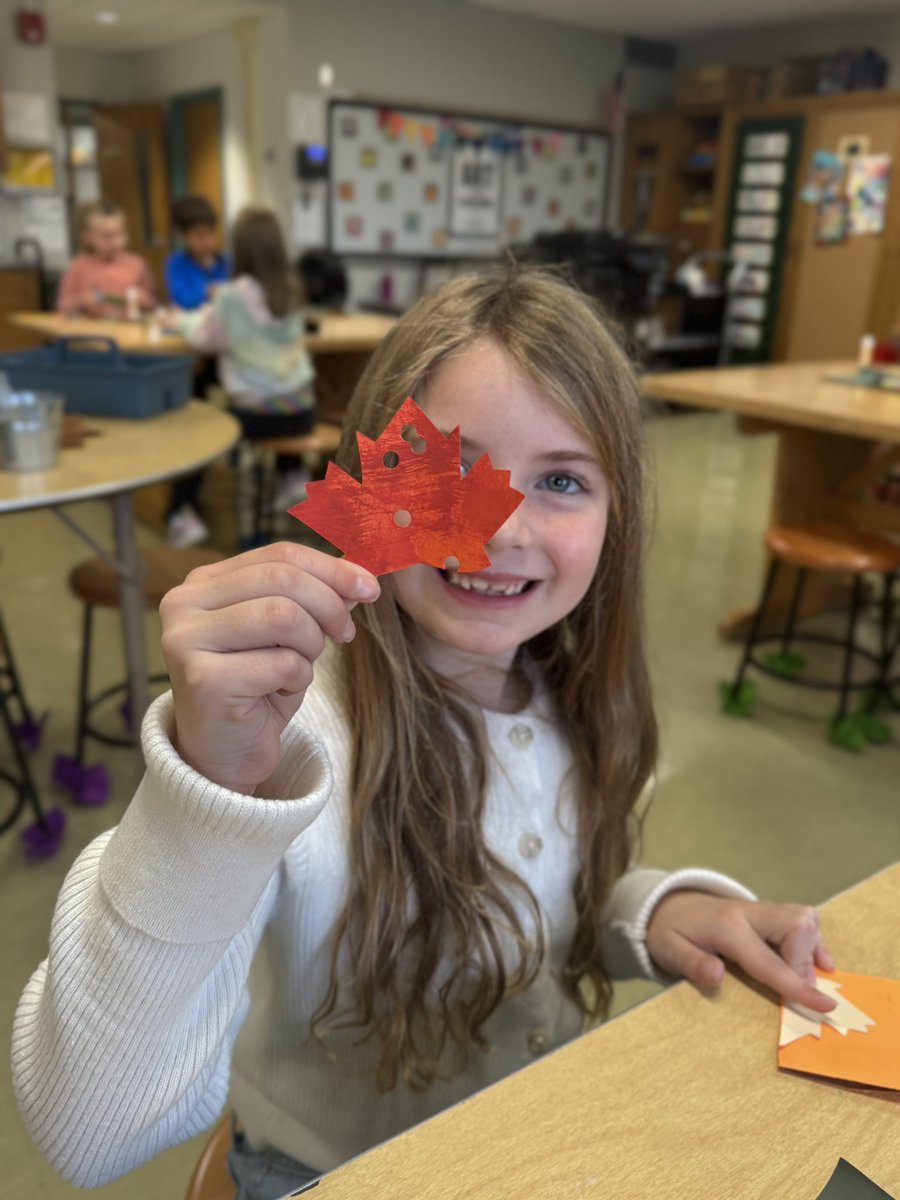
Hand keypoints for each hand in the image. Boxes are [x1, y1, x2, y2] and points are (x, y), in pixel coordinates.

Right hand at [159, 542, 378, 793]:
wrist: (225, 753)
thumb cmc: (256, 688)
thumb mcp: (288, 633)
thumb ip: (314, 597)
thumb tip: (359, 569)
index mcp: (203, 582)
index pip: (278, 554)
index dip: (332, 568)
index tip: (369, 588)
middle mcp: (184, 603)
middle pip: (282, 579)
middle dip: (329, 605)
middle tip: (345, 634)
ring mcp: (186, 640)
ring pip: (283, 615)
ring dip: (311, 644)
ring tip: (302, 665)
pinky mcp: (202, 680)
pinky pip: (280, 663)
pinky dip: (298, 677)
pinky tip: (282, 691)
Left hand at [646, 891, 836, 1013]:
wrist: (668, 904)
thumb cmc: (669, 933)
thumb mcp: (669, 951)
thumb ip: (692, 963)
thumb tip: (716, 976)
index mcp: (727, 928)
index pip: (769, 960)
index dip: (798, 985)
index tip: (827, 1004)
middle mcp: (750, 913)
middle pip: (797, 925)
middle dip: (807, 960)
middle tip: (800, 988)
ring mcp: (761, 909)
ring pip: (805, 918)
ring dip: (812, 950)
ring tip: (809, 976)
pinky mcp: (768, 911)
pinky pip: (803, 919)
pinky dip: (814, 941)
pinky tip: (818, 961)